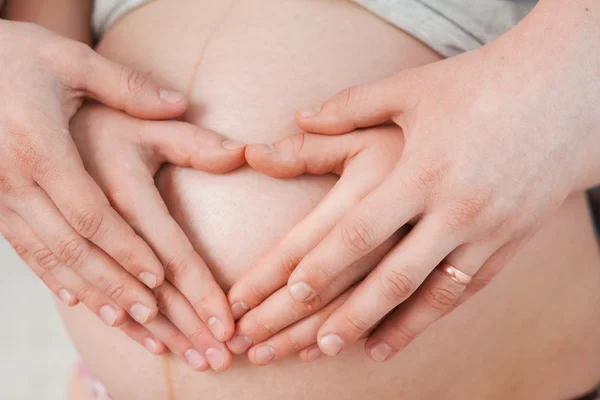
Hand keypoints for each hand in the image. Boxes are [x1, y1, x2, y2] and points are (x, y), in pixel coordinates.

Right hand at [0, 21, 188, 326]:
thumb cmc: (20, 60)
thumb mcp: (71, 60)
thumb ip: (127, 86)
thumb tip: (182, 103)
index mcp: (42, 147)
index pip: (91, 212)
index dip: (124, 248)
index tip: (158, 277)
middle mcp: (17, 180)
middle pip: (73, 247)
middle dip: (116, 285)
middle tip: (154, 317)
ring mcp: (0, 197)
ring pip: (49, 258)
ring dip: (90, 292)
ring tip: (126, 321)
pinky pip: (26, 251)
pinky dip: (56, 279)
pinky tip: (80, 300)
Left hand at [230, 4, 599, 360]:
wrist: (564, 93)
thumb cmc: (478, 85)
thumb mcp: (411, 89)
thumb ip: (350, 106)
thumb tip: (298, 116)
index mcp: (419, 172)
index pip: (358, 231)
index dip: (321, 265)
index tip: (289, 294)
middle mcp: (452, 210)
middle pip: (391, 277)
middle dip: (348, 315)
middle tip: (310, 346)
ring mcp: (485, 230)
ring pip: (433, 294)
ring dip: (394, 328)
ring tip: (359, 353)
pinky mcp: (509, 239)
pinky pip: (468, 287)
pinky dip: (436, 313)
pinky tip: (412, 329)